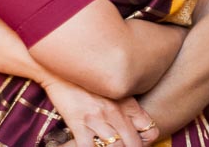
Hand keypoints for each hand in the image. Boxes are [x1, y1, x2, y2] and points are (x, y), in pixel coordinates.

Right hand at [43, 79, 158, 146]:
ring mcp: (97, 118)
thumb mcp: (112, 89)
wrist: (59, 70)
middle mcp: (115, 112)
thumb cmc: (86, 80)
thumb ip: (126, 105)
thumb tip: (136, 123)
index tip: (138, 142)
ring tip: (105, 146)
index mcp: (126, 103)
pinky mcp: (78, 123)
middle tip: (120, 146)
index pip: (149, 130)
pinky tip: (90, 146)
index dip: (146, 141)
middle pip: (133, 144)